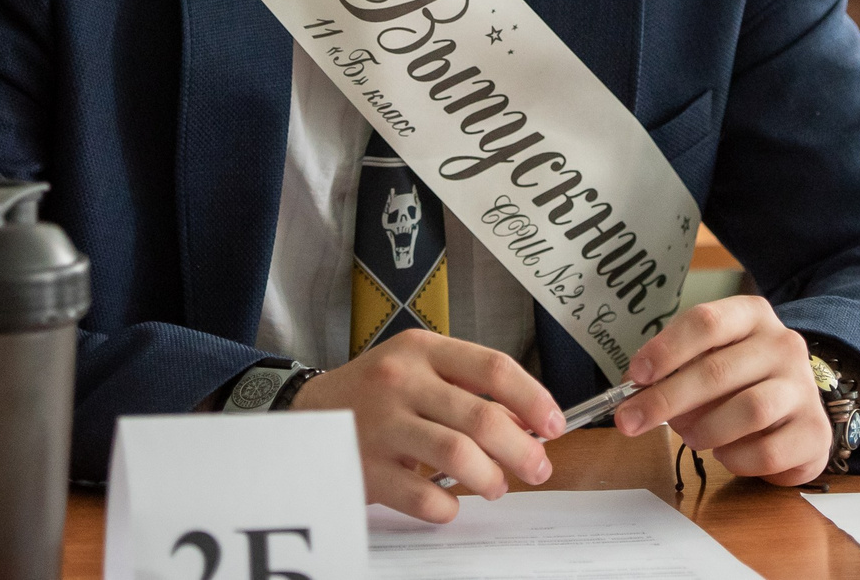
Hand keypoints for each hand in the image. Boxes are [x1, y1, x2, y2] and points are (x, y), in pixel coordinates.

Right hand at [290, 331, 561, 522]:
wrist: (305, 414)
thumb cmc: (374, 393)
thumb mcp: (418, 370)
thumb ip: (468, 389)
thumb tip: (527, 424)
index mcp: (422, 350)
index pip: (493, 368)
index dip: (534, 398)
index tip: (554, 425)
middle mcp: (401, 382)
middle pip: (482, 417)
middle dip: (522, 450)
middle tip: (537, 468)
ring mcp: (381, 425)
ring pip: (458, 456)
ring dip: (491, 478)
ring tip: (496, 486)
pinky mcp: (366, 468)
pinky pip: (424, 498)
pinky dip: (447, 508)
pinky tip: (448, 504)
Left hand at [613, 297, 828, 485]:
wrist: (797, 410)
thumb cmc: (740, 382)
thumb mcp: (709, 359)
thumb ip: (675, 368)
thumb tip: (635, 390)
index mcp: (752, 315)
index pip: (706, 321)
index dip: (666, 349)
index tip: (635, 376)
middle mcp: (783, 345)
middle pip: (717, 370)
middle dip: (666, 399)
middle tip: (630, 421)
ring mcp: (803, 389)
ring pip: (748, 410)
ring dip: (705, 429)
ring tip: (691, 436)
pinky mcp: (814, 432)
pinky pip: (766, 452)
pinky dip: (735, 458)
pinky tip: (726, 452)